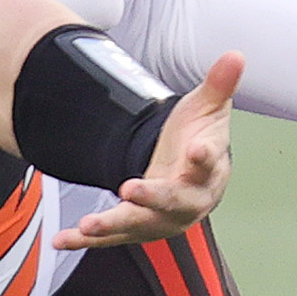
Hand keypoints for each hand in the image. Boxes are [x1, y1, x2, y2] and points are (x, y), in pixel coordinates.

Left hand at [56, 51, 240, 249]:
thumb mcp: (207, 107)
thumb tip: (236, 55)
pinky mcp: (137, 226)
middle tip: (130, 189)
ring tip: (88, 225)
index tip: (197, 151)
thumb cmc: (199, 138)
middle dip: (152, 198)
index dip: (204, 158)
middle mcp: (187, 200)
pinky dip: (85, 240)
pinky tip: (60, 240)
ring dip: (113, 225)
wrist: (188, 172)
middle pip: (173, 203)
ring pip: (139, 224)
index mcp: (207, 171)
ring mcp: (161, 217)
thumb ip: (218, 84)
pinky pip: (111, 236)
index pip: (209, 164)